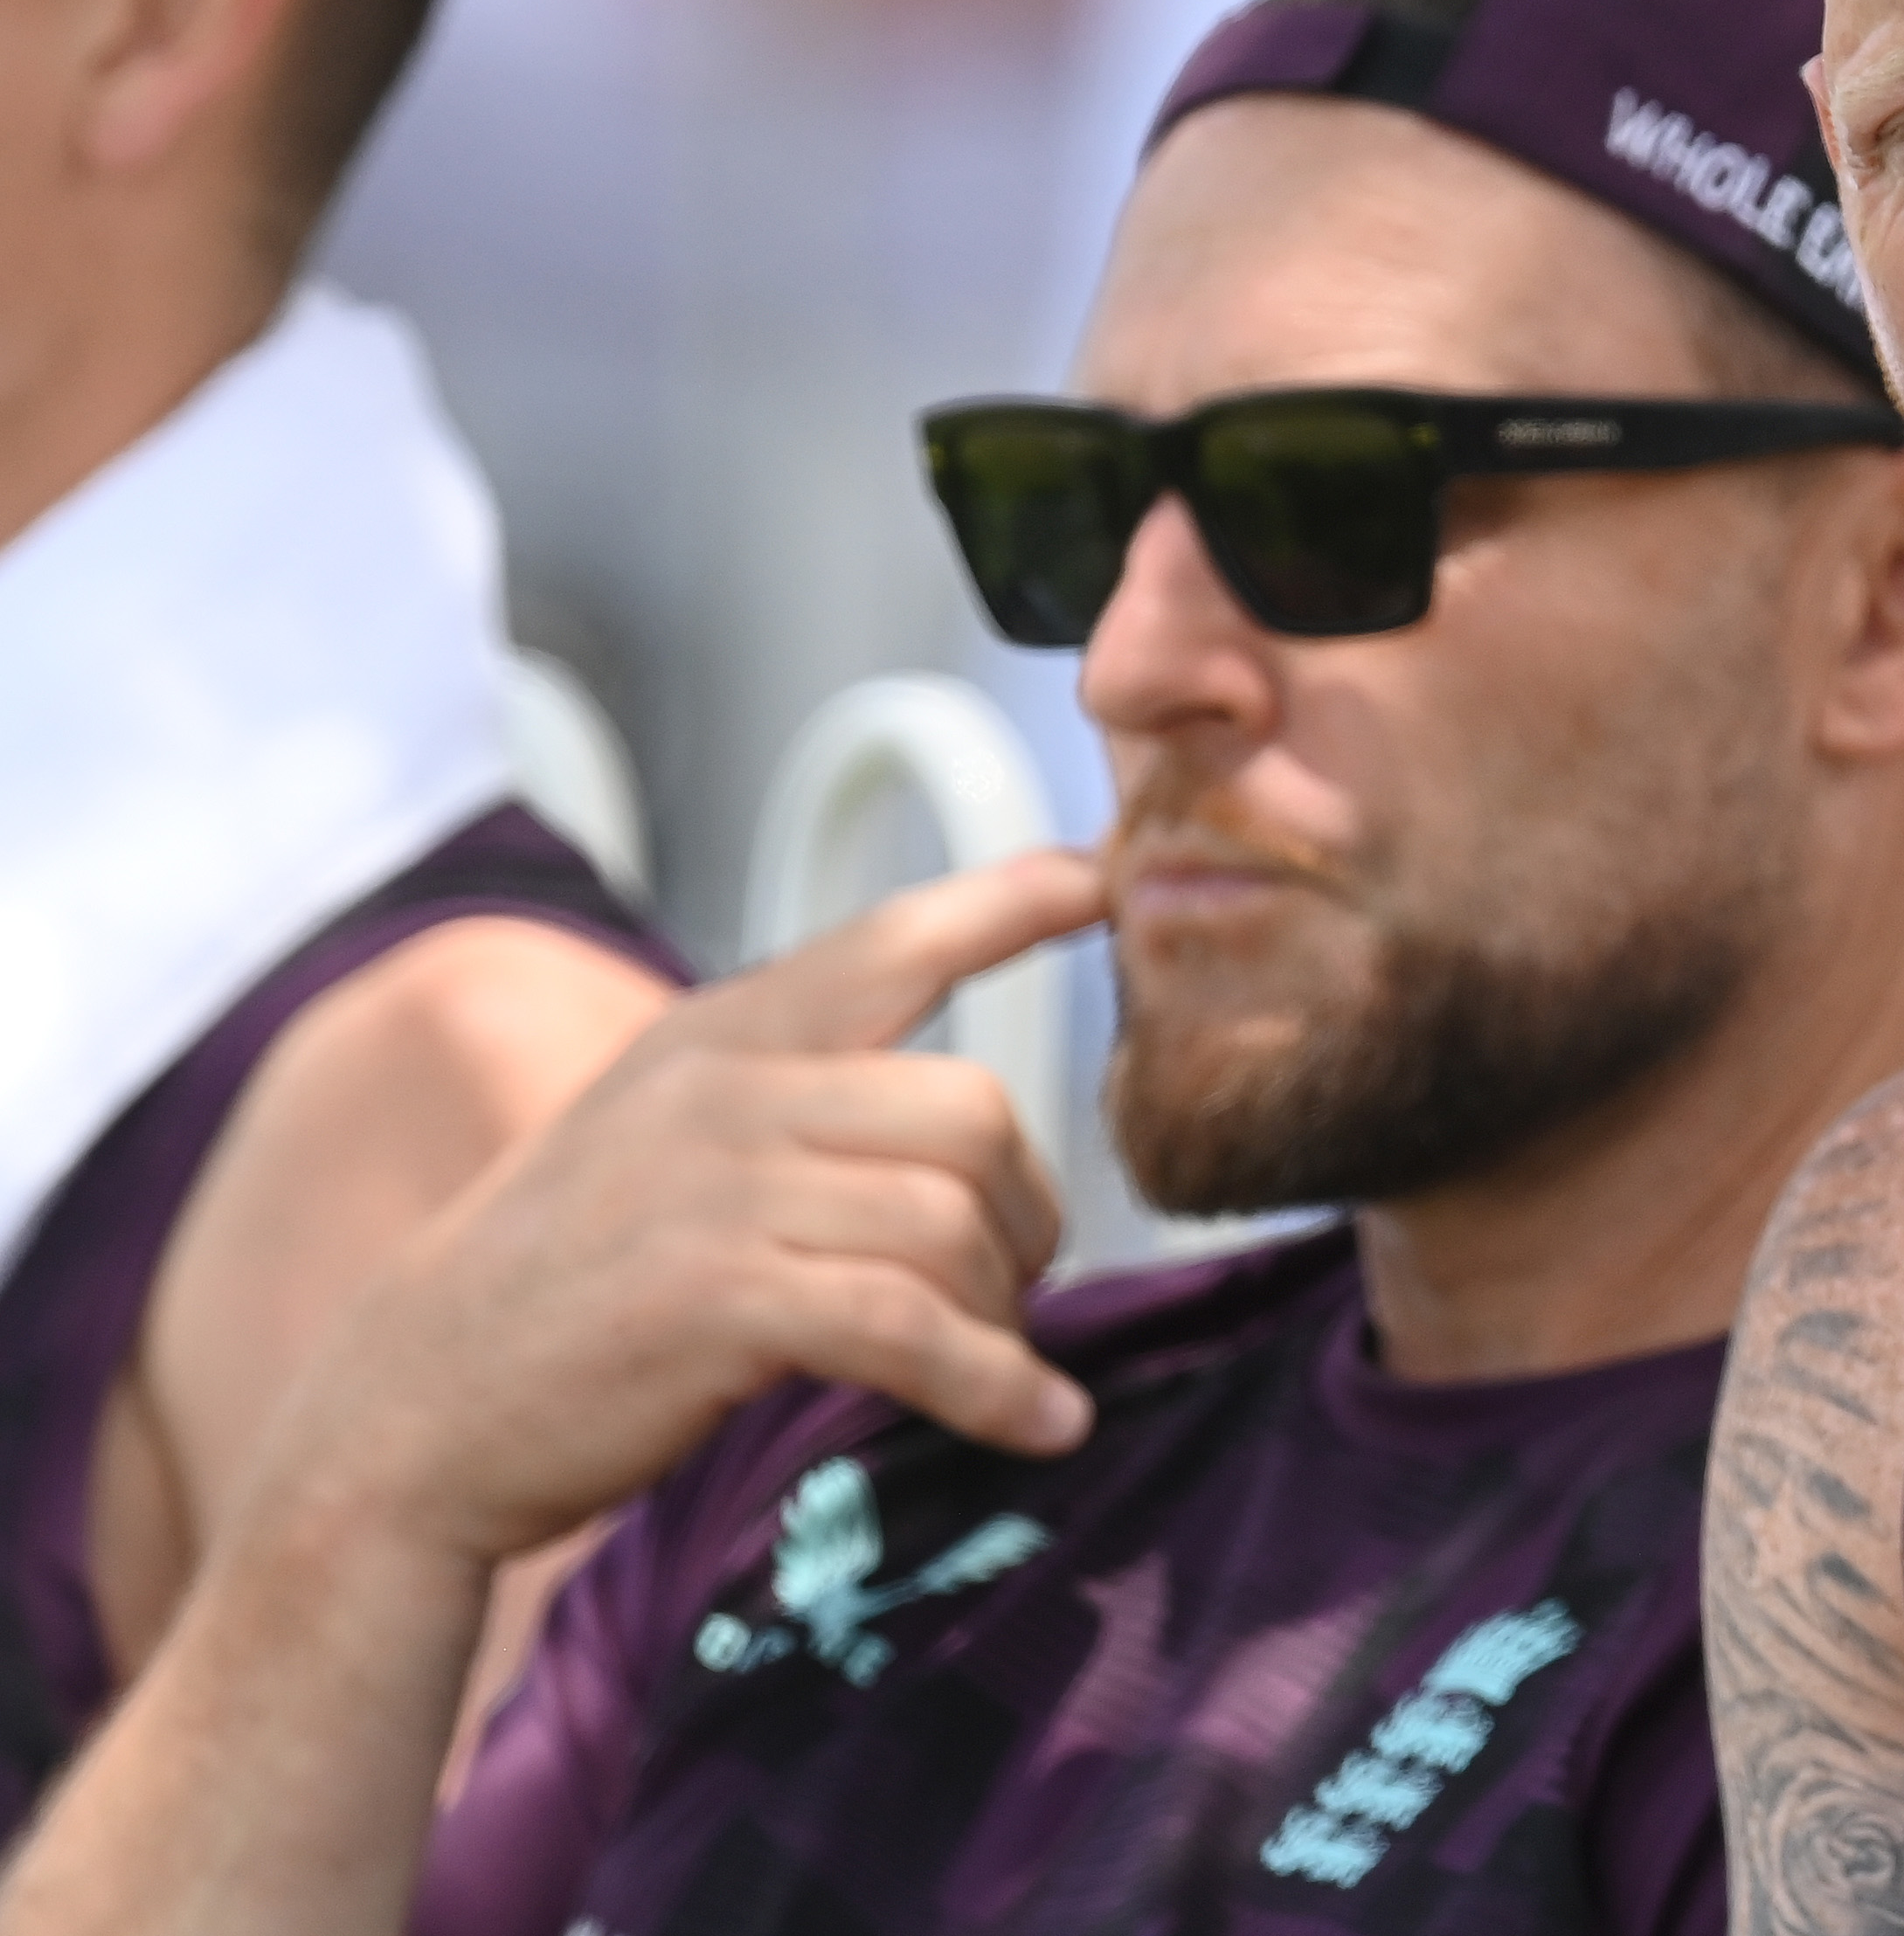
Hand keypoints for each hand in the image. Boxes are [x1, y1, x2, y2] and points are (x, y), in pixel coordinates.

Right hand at [252, 851, 1107, 1572]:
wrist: (408, 1413)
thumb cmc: (565, 1284)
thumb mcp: (663, 1138)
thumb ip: (791, 1098)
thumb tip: (956, 1111)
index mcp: (719, 1033)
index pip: (890, 940)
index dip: (1006, 903)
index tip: (1096, 879)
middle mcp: (724, 1087)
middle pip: (974, 1110)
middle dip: (1028, 1207)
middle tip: (1012, 1280)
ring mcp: (717, 1190)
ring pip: (952, 1218)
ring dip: (1003, 1308)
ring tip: (994, 1356)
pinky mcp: (716, 1300)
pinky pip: (911, 1325)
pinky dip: (994, 1383)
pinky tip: (1035, 1422)